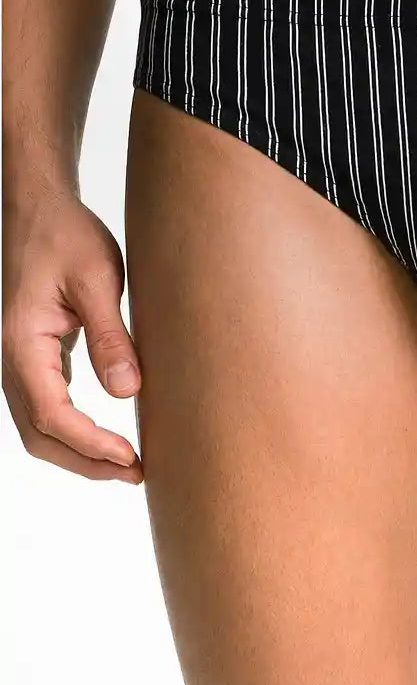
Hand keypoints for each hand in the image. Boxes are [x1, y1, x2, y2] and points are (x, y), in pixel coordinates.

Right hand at [2, 185, 142, 481]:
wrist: (40, 210)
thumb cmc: (66, 236)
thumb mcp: (97, 279)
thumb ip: (111, 336)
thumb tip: (126, 392)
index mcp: (22, 342)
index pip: (51, 412)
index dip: (90, 443)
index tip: (130, 457)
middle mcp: (13, 358)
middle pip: (39, 433)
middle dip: (85, 461)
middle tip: (135, 473)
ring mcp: (21, 360)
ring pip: (39, 426)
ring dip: (79, 451)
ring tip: (126, 465)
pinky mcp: (36, 356)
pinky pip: (47, 406)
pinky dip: (74, 430)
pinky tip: (108, 436)